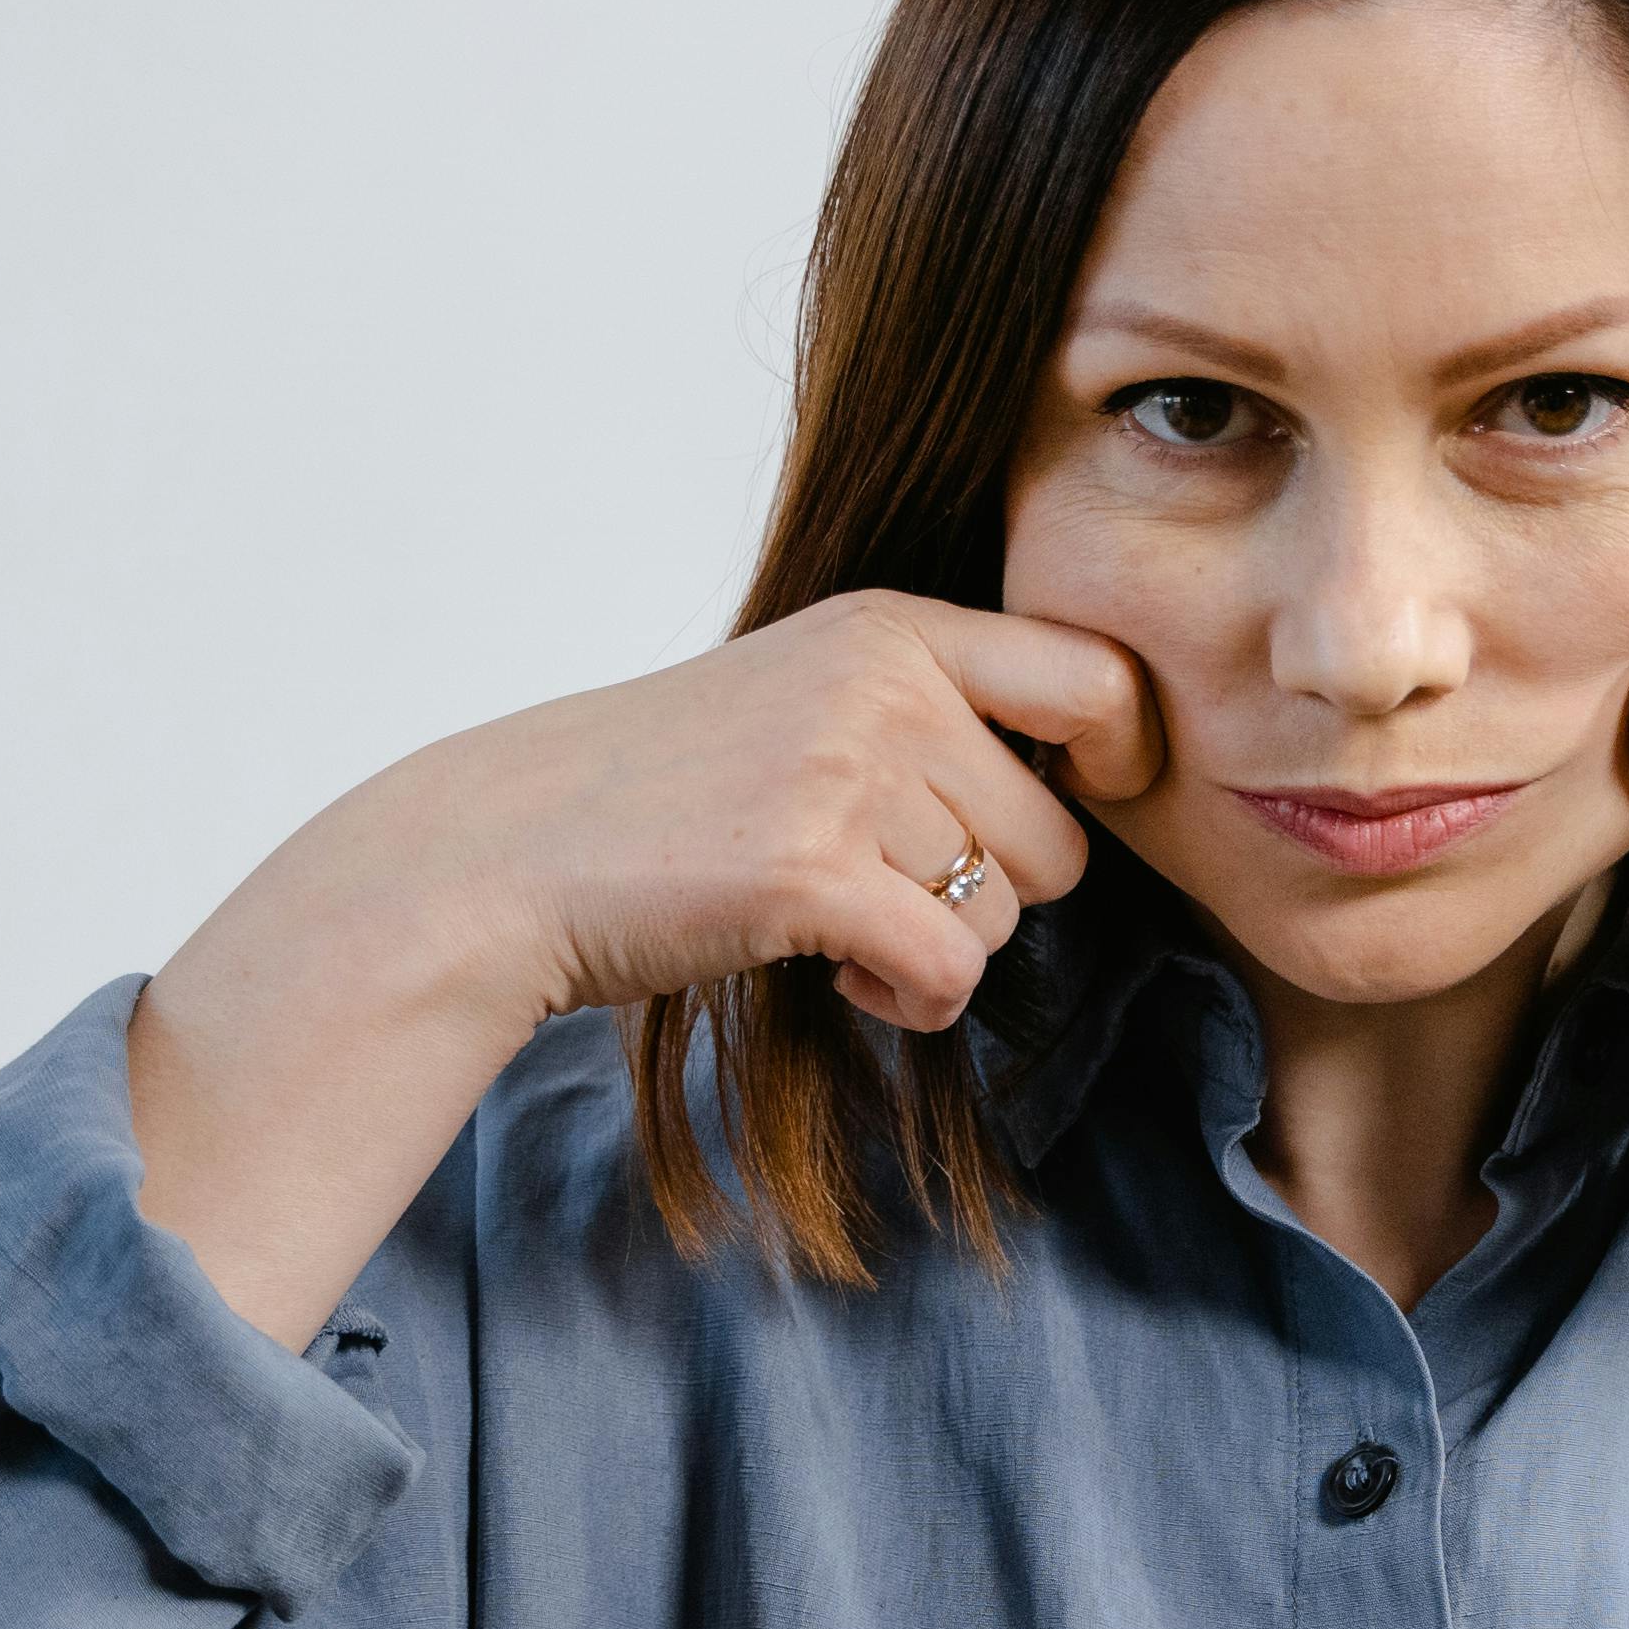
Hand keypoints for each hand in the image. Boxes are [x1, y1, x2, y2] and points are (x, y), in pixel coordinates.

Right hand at [130, 593, 1164, 1345]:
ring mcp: (846, 772)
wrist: (502, 854)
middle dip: (989, 895)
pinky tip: (839, 973)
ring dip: (935, 949)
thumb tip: (1092, 779)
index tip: (1090, 803)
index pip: (1096, 676)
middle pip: (1058, 837)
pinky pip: (951, 972)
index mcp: (890, 628)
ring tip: (834, 924)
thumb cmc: (660, 796)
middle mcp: (883, 683)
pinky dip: (911, 1000)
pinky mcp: (810, 872)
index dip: (1126, 755)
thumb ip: (926, 713)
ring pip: (1006, 915)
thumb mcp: (801, 698)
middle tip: (883, 892)